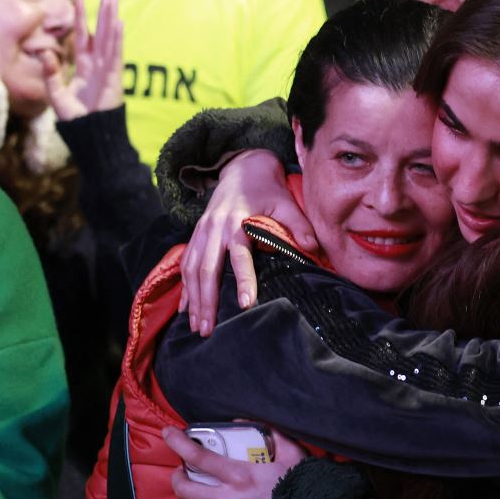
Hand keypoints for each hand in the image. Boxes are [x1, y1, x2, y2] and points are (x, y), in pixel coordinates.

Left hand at [41, 0, 122, 120]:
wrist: (89, 136)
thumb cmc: (76, 119)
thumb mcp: (57, 95)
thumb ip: (51, 74)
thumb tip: (45, 52)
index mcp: (83, 66)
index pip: (82, 36)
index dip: (80, 17)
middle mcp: (97, 64)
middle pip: (101, 31)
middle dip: (104, 10)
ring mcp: (107, 69)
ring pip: (109, 37)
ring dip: (112, 17)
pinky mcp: (114, 77)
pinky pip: (116, 54)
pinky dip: (117, 39)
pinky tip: (118, 22)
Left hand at [164, 427, 306, 498]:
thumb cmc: (306, 489)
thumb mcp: (293, 454)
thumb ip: (270, 433)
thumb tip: (241, 422)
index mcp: (242, 476)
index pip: (199, 457)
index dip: (178, 443)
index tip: (169, 435)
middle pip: (186, 489)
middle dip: (177, 478)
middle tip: (181, 472)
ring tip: (188, 498)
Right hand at [178, 149, 316, 336]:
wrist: (243, 167)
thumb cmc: (267, 189)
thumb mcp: (286, 202)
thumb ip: (298, 225)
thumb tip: (314, 249)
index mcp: (236, 221)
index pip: (238, 255)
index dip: (242, 279)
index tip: (245, 304)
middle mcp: (214, 228)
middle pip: (206, 269)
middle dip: (206, 301)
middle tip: (208, 330)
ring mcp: (202, 231)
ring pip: (192, 270)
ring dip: (193, 300)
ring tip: (198, 328)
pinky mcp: (197, 234)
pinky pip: (187, 264)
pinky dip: (185, 288)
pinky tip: (186, 310)